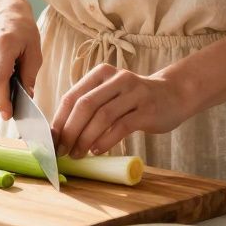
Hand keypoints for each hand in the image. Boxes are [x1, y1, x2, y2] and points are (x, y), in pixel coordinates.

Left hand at [50, 63, 196, 158]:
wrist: (174, 94)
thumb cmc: (135, 98)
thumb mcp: (111, 92)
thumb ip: (90, 105)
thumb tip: (61, 132)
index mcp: (102, 73)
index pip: (72, 96)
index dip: (59, 119)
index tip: (51, 139)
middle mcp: (117, 79)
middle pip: (85, 105)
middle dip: (70, 131)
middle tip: (62, 150)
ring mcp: (134, 93)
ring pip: (102, 116)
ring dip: (85, 138)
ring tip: (77, 153)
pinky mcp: (147, 110)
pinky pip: (121, 126)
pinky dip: (105, 141)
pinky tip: (96, 150)